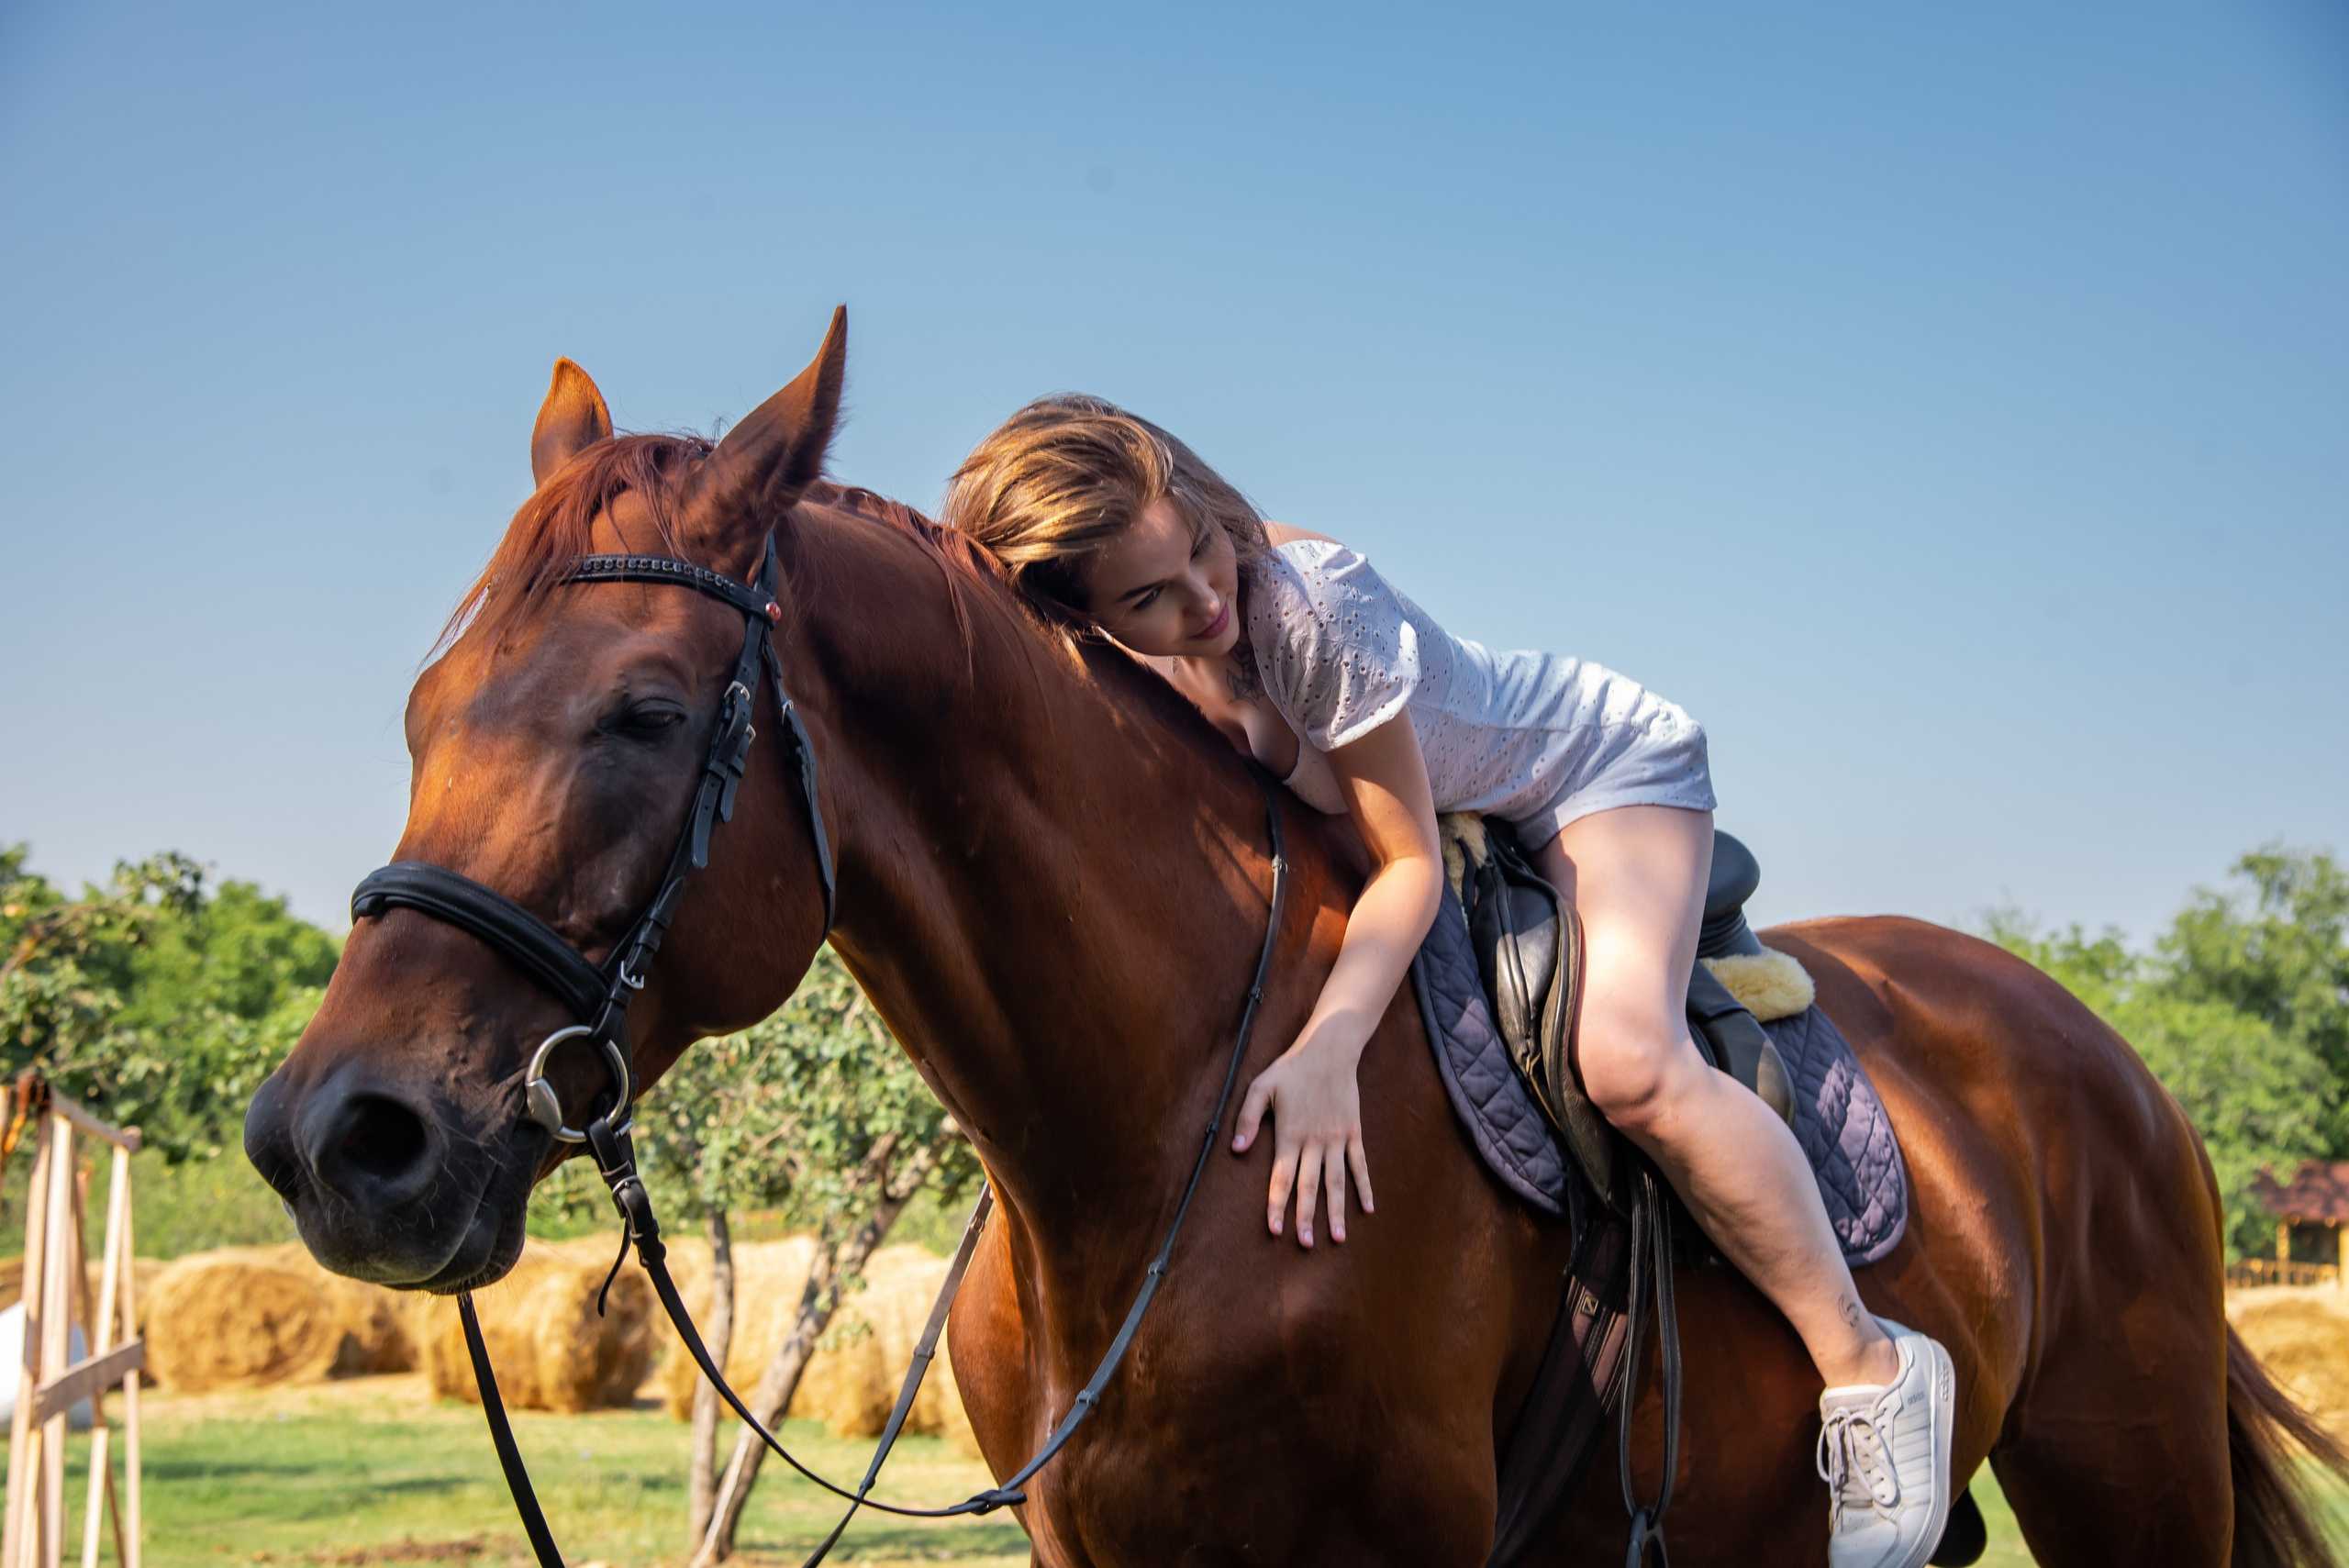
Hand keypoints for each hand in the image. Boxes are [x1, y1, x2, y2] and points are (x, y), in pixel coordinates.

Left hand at [1231, 1021, 1374, 1246]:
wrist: (1330, 1050)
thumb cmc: (1291, 1069)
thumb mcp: (1261, 1087)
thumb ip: (1247, 1118)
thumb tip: (1236, 1149)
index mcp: (1289, 1134)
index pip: (1281, 1178)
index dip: (1277, 1205)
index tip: (1274, 1230)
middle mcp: (1314, 1142)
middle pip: (1310, 1186)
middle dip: (1306, 1217)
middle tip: (1305, 1244)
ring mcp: (1336, 1139)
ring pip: (1336, 1182)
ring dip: (1336, 1211)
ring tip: (1338, 1238)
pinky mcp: (1353, 1133)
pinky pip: (1359, 1165)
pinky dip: (1364, 1187)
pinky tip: (1367, 1209)